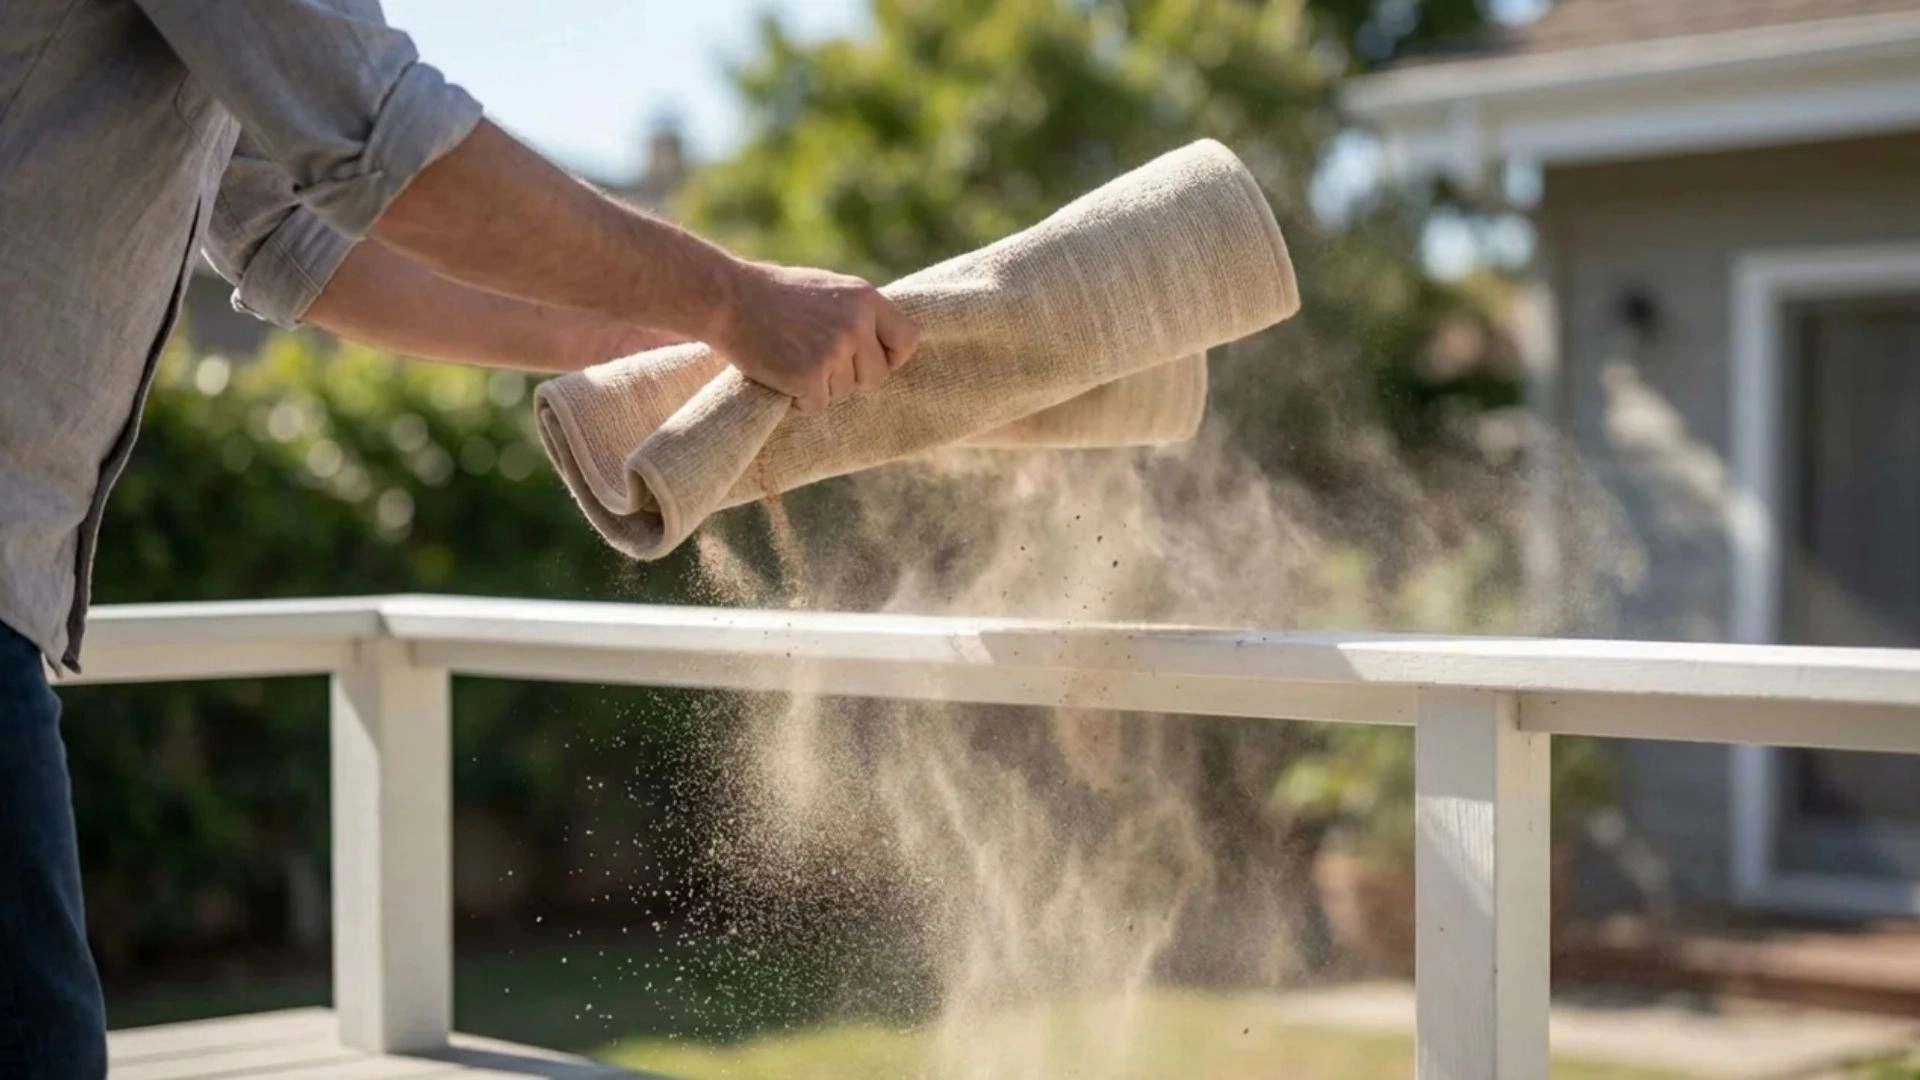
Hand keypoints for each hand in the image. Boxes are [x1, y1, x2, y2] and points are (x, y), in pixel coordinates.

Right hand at [715, 262, 920, 413]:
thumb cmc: (775, 296)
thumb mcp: (828, 290)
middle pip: (876, 376)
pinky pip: (818, 406)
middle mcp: (856, 323)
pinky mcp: (810, 375)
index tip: (868, 360)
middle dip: (849, 378)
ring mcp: (835, 350)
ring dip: (820, 388)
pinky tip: (780, 374)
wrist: (727, 298)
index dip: (890, 357)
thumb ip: (858, 314)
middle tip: (814, 361)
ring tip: (791, 358)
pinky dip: (799, 400)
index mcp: (866, 298)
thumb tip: (887, 347)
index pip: (908, 340)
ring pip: (845, 393)